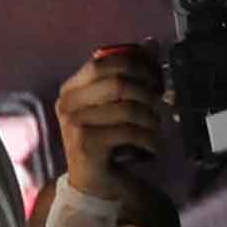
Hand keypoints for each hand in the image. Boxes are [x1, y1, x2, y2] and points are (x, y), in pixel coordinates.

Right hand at [53, 41, 169, 185]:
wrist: (92, 183)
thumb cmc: (106, 140)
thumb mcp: (114, 105)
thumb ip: (129, 74)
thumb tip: (151, 43)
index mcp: (71, 88)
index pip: (102, 63)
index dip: (133, 65)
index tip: (153, 77)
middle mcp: (67, 104)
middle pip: (117, 83)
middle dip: (147, 92)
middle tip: (159, 104)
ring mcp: (74, 124)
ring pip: (127, 108)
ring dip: (151, 119)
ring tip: (155, 128)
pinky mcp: (86, 145)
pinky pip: (128, 132)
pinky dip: (148, 138)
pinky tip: (151, 145)